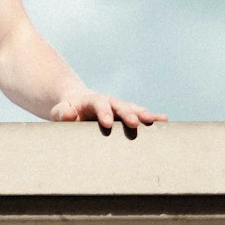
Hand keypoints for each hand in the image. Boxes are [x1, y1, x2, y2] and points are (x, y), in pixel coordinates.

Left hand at [50, 90, 167, 127]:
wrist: (76, 104)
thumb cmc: (67, 111)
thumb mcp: (60, 112)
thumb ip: (63, 113)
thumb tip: (70, 113)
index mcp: (91, 101)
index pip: (98, 104)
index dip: (103, 112)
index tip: (107, 123)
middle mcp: (108, 102)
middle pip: (119, 105)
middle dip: (127, 113)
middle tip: (135, 122)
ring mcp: (119, 108)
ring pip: (132, 109)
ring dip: (143, 115)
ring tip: (156, 121)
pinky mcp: (126, 115)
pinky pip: (140, 116)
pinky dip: (152, 118)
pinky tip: (164, 121)